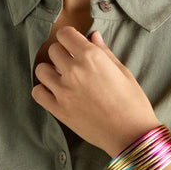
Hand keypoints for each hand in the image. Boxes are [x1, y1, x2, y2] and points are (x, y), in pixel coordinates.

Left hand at [31, 26, 159, 156]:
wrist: (131, 135)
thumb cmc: (132, 102)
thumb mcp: (123, 72)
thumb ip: (104, 52)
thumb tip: (93, 36)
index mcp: (92, 57)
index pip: (65, 34)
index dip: (69, 37)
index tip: (74, 43)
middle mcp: (74, 71)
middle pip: (53, 50)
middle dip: (62, 53)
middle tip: (73, 62)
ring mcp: (64, 91)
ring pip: (41, 69)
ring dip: (51, 70)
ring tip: (63, 77)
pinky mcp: (58, 110)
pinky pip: (37, 92)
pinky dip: (43, 90)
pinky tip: (56, 92)